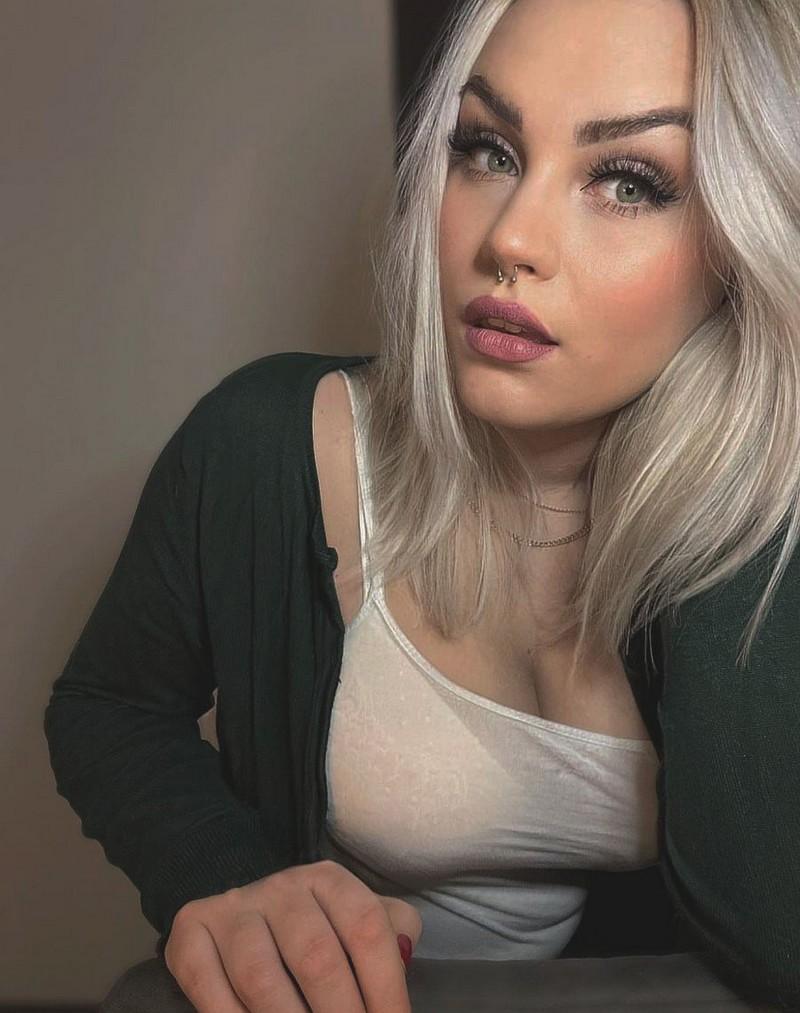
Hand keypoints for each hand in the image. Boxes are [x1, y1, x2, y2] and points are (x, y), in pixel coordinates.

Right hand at [163, 859, 422, 1011]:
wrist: (242, 905)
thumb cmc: (315, 923)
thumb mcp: (358, 914)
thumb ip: (390, 931)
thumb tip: (405, 955)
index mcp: (328, 880)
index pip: (366, 928)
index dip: (386, 986)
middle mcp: (281, 887)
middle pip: (316, 956)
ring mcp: (233, 908)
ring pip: (260, 976)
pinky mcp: (190, 931)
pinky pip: (205, 983)